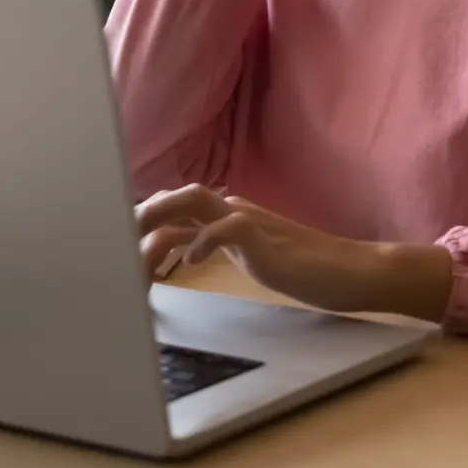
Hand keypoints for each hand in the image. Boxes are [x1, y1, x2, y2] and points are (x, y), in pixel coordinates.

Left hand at [135, 185, 452, 320]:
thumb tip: (182, 248)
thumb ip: (220, 246)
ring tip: (137, 245)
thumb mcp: (251, 255)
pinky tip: (191, 262)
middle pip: (179, 197)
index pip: (180, 206)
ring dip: (162, 219)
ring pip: (195, 202)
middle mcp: (236, 209)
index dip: (148, 219)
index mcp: (230, 214)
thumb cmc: (306, 268)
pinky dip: (203, 241)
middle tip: (115, 242)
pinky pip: (226, 229)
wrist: (352, 271)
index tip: (121, 240)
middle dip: (144, 215)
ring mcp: (251, 221)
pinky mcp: (266, 239)